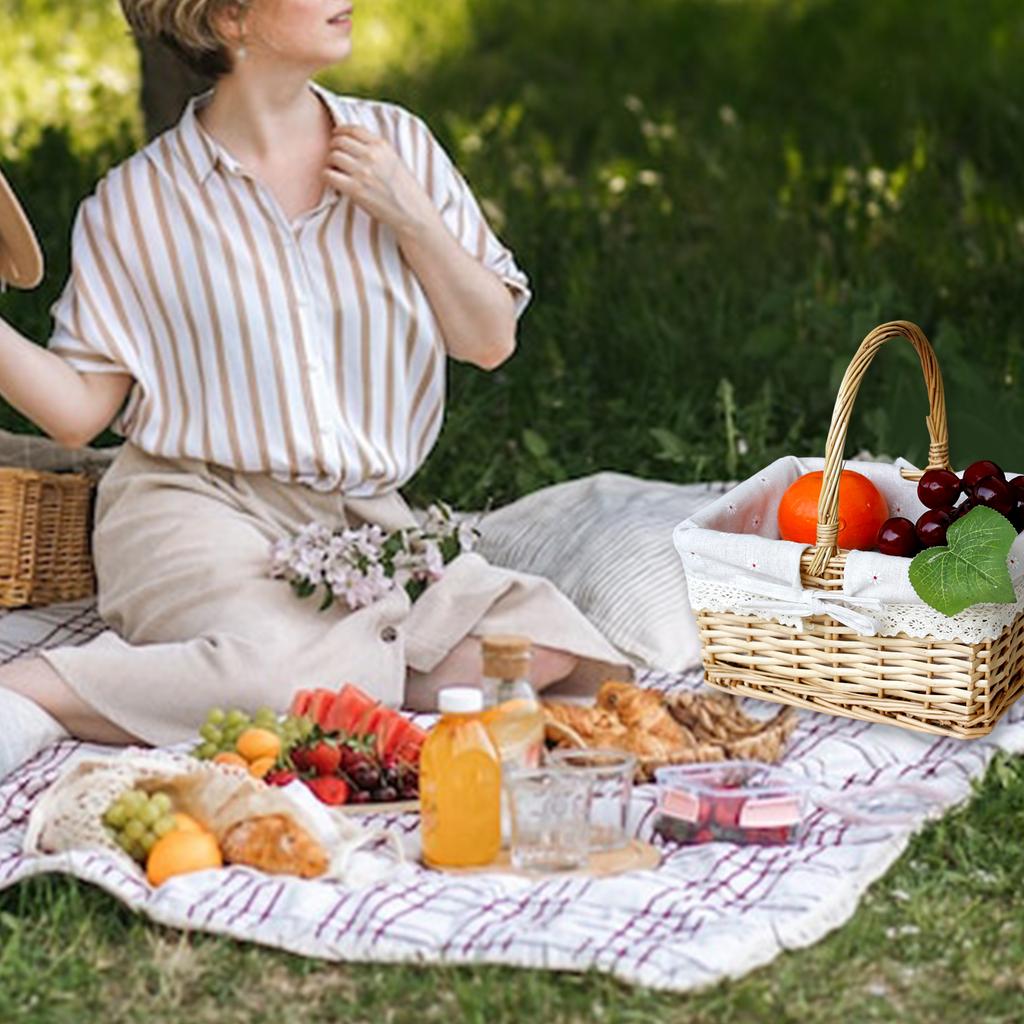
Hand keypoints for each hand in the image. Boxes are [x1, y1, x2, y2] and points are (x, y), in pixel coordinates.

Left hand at [324, 125, 438, 236]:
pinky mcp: (355, 190)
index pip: (352, 129)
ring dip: (330, 163)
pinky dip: (327, 177)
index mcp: (382, 145)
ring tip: (336, 172)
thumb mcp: (394, 160)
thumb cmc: (404, 190)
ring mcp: (363, 172)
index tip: (336, 138)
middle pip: (338, 141)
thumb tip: (351, 142)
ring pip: (332, 156)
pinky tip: (334, 182)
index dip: (339, 132)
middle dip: (334, 148)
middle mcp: (372, 155)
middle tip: (336, 159)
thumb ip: (376, 149)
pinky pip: (328, 174)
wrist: (413, 213)